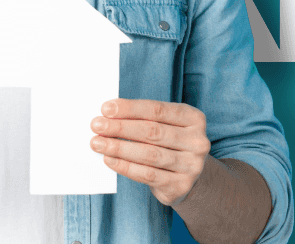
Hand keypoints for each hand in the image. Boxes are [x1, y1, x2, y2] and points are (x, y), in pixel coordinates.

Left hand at [90, 98, 211, 205]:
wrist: (189, 177)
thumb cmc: (170, 144)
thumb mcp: (165, 125)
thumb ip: (143, 118)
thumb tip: (108, 115)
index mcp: (194, 118)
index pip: (157, 110)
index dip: (129, 108)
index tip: (105, 108)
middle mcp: (197, 141)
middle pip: (152, 131)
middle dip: (120, 128)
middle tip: (96, 125)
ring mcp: (191, 165)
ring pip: (149, 154)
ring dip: (119, 148)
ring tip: (97, 143)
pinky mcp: (180, 185)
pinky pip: (147, 175)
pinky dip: (125, 166)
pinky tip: (109, 159)